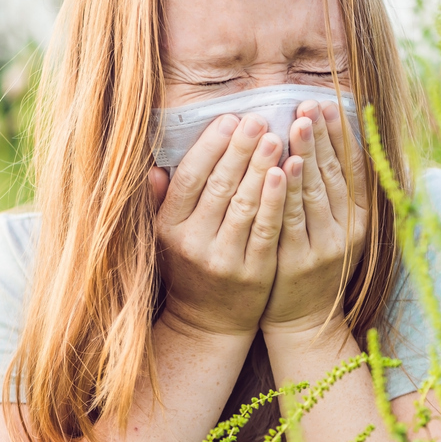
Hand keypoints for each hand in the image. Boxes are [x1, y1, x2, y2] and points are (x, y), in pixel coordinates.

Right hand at [149, 113, 286, 336]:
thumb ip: (160, 202)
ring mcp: (224, 259)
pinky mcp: (254, 272)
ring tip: (276, 137)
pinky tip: (287, 173)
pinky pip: (266, 229)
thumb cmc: (189, 269)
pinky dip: (276, 199)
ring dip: (261, 167)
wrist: (208, 323)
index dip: (210, 146)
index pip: (189, 178)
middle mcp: (193, 243)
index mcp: (169, 228)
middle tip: (258, 118)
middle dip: (239, 149)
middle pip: (219, 186)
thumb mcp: (164, 238)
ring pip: (244, 204)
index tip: (228, 118)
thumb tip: (153, 167)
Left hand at [261, 99, 367, 335]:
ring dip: (306, 155)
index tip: (327, 105)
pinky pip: (291, 220)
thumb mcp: (339, 231)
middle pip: (334, 175)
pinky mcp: (298, 262)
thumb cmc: (317, 267)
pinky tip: (281, 167)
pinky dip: (288, 192)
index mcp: (360, 219)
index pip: (353, 168)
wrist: (304, 323)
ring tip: (297, 123)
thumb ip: (338, 192)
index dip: (341, 135)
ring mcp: (324, 247)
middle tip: (308, 105)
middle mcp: (348, 232)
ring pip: (315, 193)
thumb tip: (334, 139)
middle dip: (321, 136)